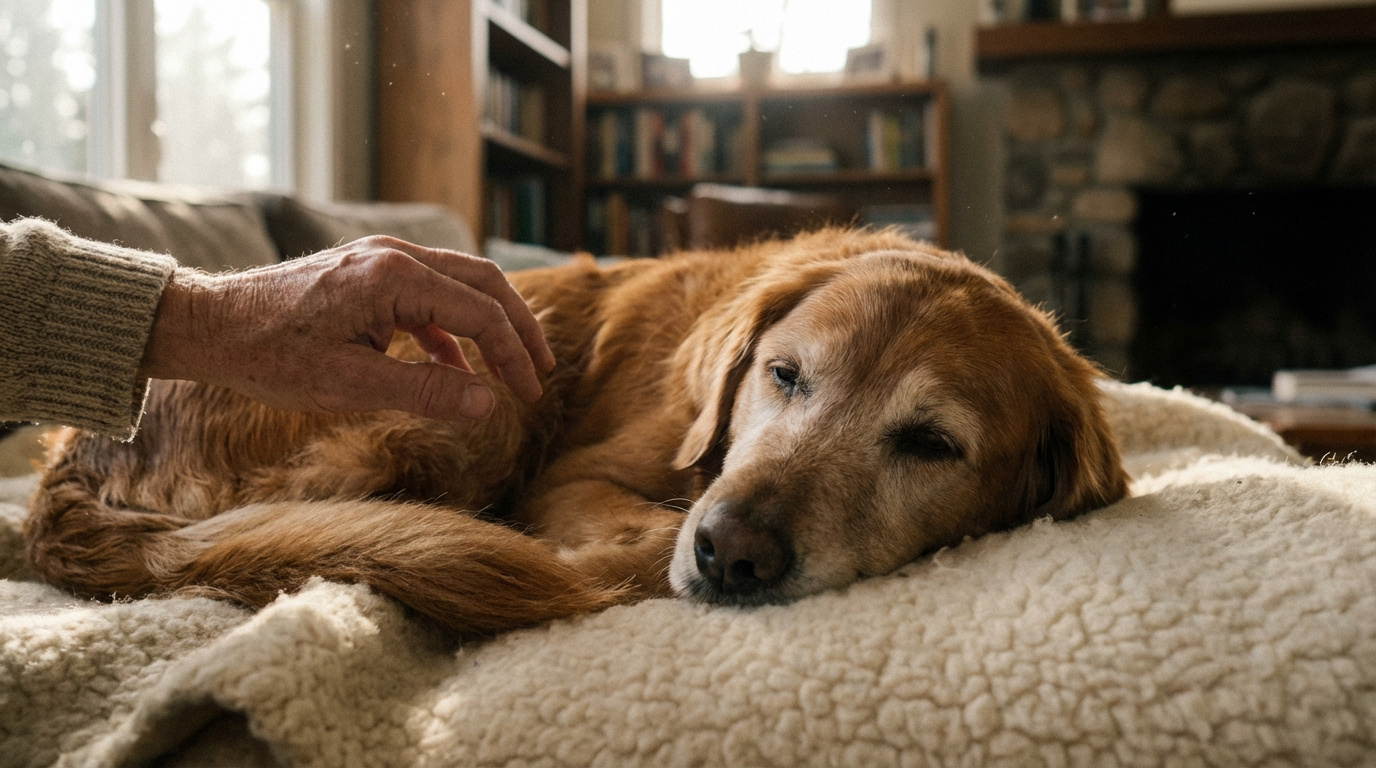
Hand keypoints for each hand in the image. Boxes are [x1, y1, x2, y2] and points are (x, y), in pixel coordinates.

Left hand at [138, 236, 555, 420]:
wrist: (211, 324)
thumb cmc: (271, 354)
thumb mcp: (350, 384)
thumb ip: (425, 391)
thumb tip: (488, 405)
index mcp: (394, 275)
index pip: (479, 312)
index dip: (513, 356)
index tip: (530, 395)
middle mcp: (394, 254)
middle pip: (483, 283)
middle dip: (518, 329)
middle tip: (542, 371)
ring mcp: (381, 258)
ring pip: (459, 284)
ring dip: (489, 325)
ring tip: (510, 369)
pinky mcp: (369, 272)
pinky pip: (428, 294)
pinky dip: (451, 329)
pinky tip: (456, 367)